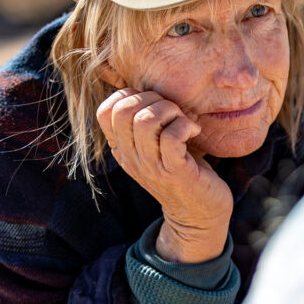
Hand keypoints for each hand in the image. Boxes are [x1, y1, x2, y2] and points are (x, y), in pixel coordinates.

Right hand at [97, 88, 233, 263]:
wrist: (198, 215)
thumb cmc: (182, 170)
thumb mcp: (156, 147)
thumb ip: (148, 123)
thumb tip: (149, 88)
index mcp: (123, 148)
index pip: (106, 110)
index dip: (130, 95)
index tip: (153, 104)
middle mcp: (131, 157)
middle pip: (124, 110)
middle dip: (153, 98)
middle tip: (173, 112)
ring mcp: (151, 166)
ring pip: (146, 120)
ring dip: (170, 111)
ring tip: (184, 121)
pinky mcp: (176, 172)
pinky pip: (172, 137)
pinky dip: (186, 126)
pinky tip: (195, 131)